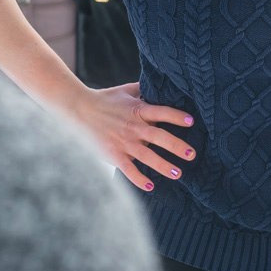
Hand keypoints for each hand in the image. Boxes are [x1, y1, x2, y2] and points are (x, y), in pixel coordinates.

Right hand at [69, 82, 195, 191]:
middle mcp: (133, 127)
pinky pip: (128, 170)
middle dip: (177, 146)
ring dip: (164, 166)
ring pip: (147, 156)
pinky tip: (150, 186)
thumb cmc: (105, 99)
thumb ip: (143, 89)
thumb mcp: (126, 90)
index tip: (191, 121)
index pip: (161, 112)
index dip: (177, 116)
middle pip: (159, 137)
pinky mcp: (113, 154)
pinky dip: (139, 179)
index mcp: (138, 109)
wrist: (79, 109)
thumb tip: (161, 83)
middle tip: (192, 154)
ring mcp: (123, 142)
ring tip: (178, 173)